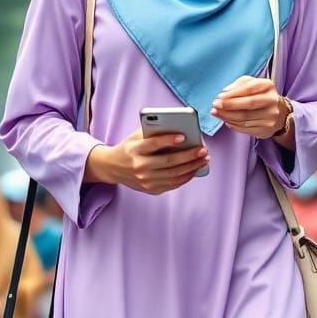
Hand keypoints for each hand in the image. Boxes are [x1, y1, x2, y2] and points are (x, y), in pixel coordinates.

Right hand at [89, 130, 208, 194]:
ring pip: (174, 175)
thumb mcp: (135, 136)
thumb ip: (153, 131)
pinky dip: (186, 177)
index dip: (168, 140)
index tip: (184, 136)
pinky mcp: (150, 189)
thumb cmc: (129, 147)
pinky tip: (194, 170)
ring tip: (203, 160)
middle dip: (189, 156)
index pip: (153, 144)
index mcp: (135, 150)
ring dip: (191, 167)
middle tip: (203, 150)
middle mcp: (139, 166)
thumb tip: (179, 128)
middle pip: (168, 162)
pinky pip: (172, 184)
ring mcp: (145, 180)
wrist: (113, 167)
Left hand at [211, 76, 288, 139]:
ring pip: (245, 118)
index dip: (233, 93)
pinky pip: (246, 128)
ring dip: (227, 116)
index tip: (220, 96)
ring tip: (216, 113)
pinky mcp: (266, 129)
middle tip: (215, 105)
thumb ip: (239, 84)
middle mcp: (272, 101)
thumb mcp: (253, 84)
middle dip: (229, 105)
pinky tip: (226, 120)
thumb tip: (225, 92)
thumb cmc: (260, 95)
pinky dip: (233, 124)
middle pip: (249, 104)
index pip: (250, 89)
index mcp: (268, 86)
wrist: (279, 113)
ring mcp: (270, 117)